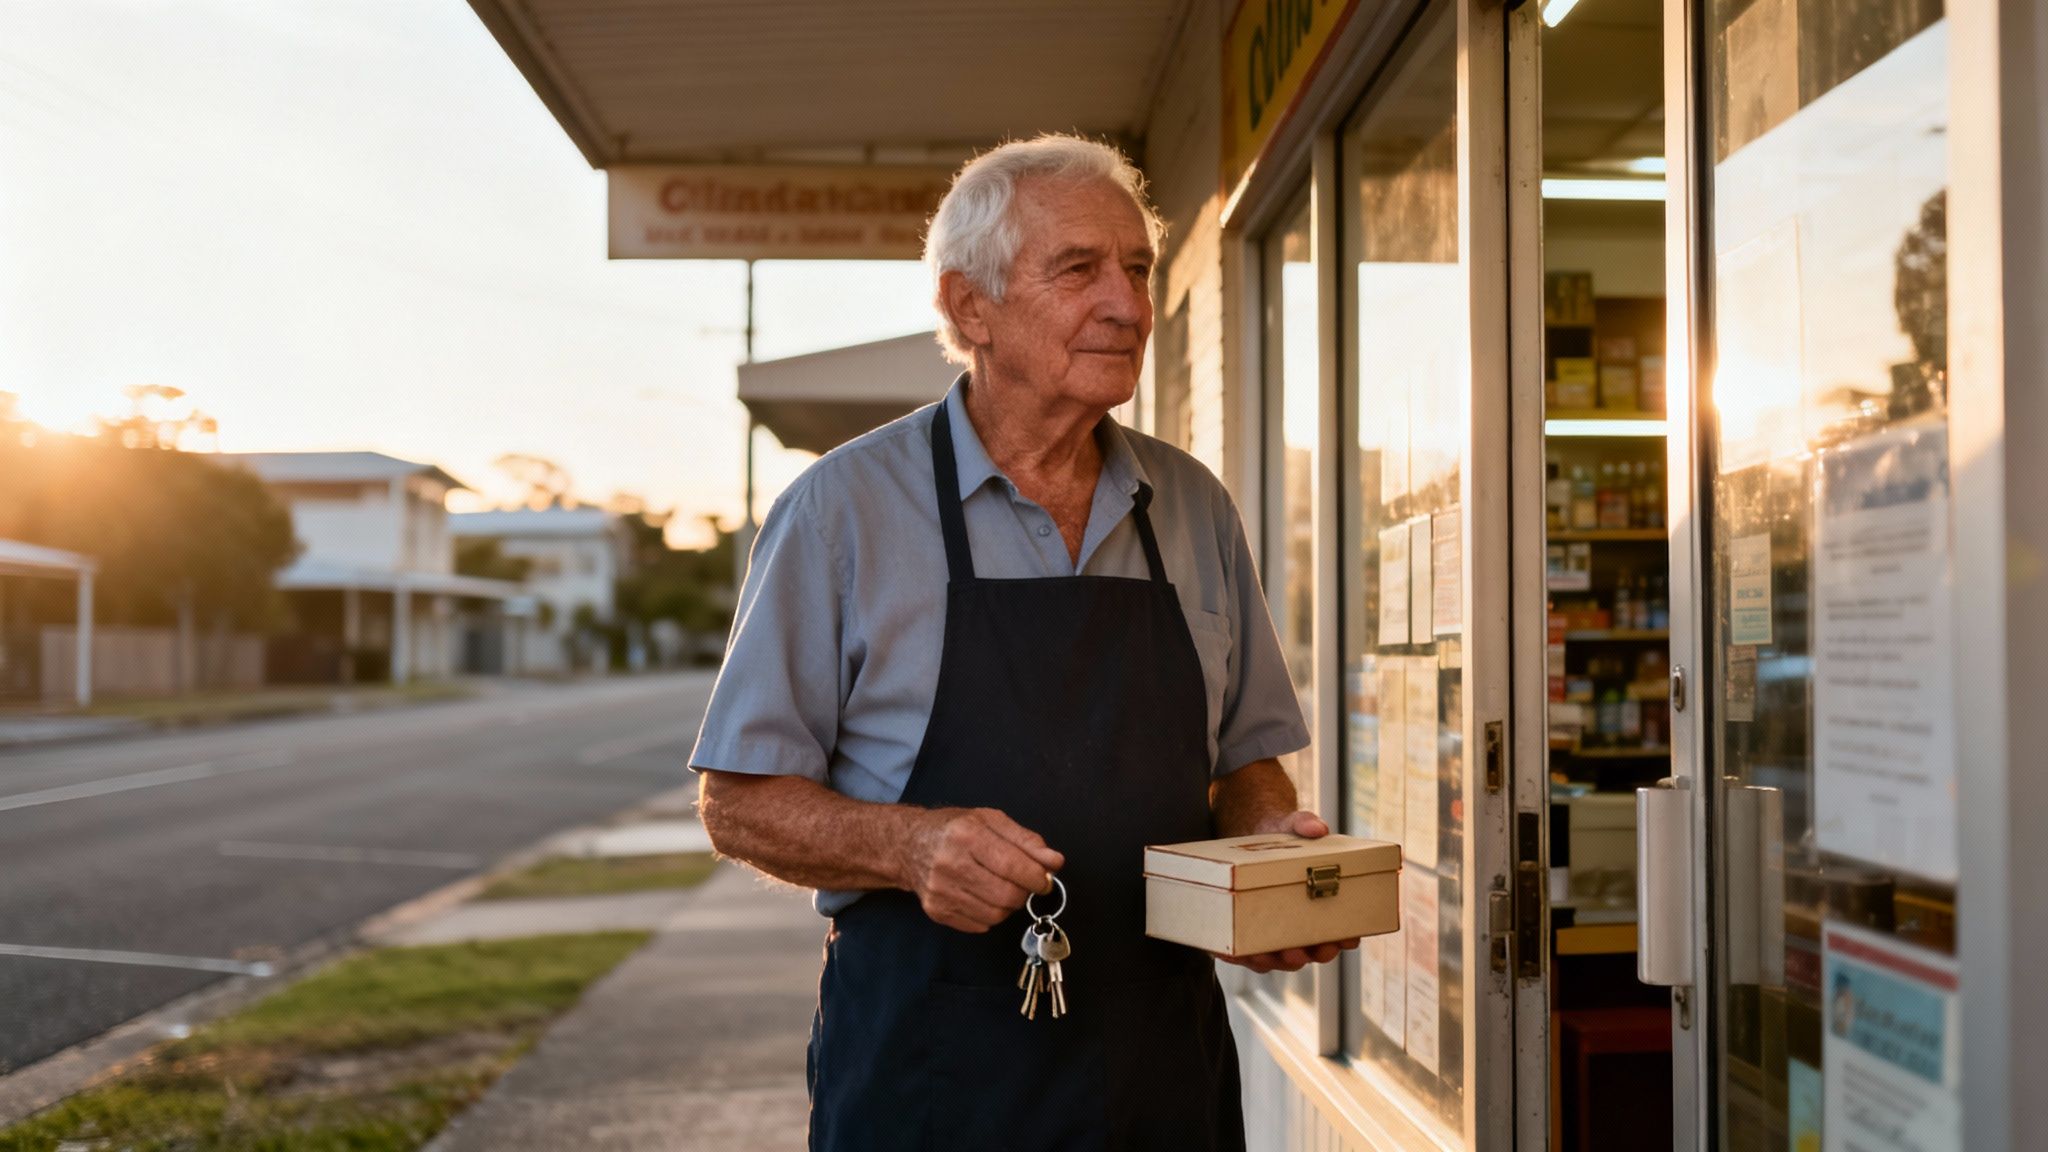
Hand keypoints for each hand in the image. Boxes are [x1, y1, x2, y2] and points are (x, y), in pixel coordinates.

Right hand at [903, 807, 1064, 933]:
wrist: (909, 845)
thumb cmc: (955, 829)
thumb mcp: (991, 821)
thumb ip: (1026, 841)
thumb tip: (1055, 862)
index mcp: (966, 834)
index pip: (1012, 866)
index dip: (1036, 877)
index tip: (1044, 879)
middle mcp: (949, 864)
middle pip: (1005, 896)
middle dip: (1024, 893)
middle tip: (1023, 883)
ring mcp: (940, 891)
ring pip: (995, 914)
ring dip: (1008, 905)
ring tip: (1001, 887)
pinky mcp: (936, 911)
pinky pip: (980, 925)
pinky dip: (990, 914)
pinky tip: (982, 896)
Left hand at [1214, 809, 1361, 972]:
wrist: (1251, 835)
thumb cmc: (1282, 834)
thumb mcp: (1292, 826)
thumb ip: (1305, 824)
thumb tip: (1318, 827)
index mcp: (1324, 905)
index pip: (1344, 931)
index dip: (1347, 939)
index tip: (1347, 939)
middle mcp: (1304, 925)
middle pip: (1315, 951)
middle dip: (1312, 955)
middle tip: (1306, 950)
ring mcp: (1277, 932)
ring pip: (1281, 958)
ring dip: (1276, 961)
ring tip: (1267, 956)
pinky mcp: (1249, 932)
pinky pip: (1247, 952)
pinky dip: (1242, 956)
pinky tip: (1234, 954)